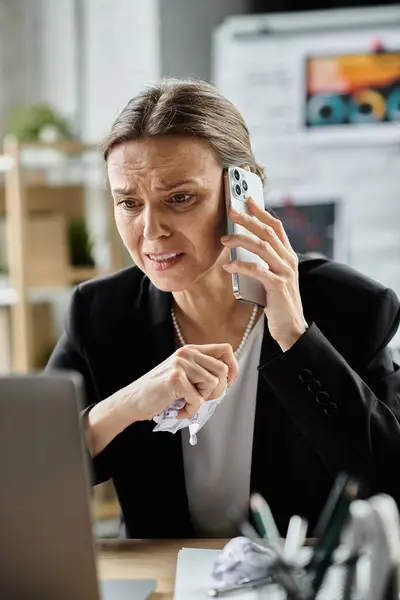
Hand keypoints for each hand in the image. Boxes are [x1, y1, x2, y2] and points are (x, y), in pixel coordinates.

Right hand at [117, 343, 237, 421]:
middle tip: (199, 398)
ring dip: (201, 400)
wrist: (133, 400)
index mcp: (191, 350)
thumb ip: (203, 371)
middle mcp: (186, 353)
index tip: (229, 382)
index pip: (225, 349)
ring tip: (185, 401)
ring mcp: (180, 365)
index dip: (233, 367)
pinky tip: (178, 408)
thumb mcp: (184, 374)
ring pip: (213, 385)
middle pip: (222, 371)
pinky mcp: (175, 379)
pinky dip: (189, 411)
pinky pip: (198, 400)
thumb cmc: (160, 391)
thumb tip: (229, 379)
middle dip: (215, 391)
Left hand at [221, 198, 306, 350]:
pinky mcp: (278, 286)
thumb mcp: (273, 277)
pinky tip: (228, 267)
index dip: (261, 212)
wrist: (292, 328)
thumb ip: (263, 262)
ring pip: (262, 247)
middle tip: (230, 211)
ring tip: (224, 239)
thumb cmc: (278, 303)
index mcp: (288, 256)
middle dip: (248, 219)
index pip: (276, 227)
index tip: (247, 200)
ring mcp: (285, 273)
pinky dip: (241, 266)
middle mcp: (289, 261)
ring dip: (241, 240)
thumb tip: (242, 246)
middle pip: (268, 232)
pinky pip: (257, 271)